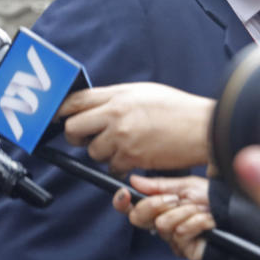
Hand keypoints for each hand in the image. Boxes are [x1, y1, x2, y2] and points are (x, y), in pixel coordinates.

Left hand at [57, 83, 214, 173]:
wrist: (205, 128)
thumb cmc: (178, 110)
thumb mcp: (142, 93)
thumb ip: (115, 98)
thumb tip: (93, 106)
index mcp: (117, 95)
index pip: (75, 101)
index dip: (59, 110)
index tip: (54, 117)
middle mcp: (115, 114)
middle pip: (72, 127)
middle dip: (75, 136)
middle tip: (85, 138)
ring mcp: (122, 136)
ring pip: (92, 151)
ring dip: (102, 153)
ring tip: (122, 146)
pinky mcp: (131, 157)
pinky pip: (111, 167)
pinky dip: (119, 167)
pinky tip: (133, 158)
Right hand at [112, 174, 212, 259]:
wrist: (238, 214)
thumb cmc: (215, 199)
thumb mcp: (186, 186)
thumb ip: (159, 185)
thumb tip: (133, 180)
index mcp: (160, 207)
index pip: (131, 208)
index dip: (122, 202)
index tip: (124, 193)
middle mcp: (162, 223)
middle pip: (138, 218)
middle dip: (155, 204)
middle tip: (176, 199)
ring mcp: (173, 239)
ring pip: (161, 224)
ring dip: (184, 213)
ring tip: (201, 210)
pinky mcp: (185, 250)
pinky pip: (180, 234)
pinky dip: (195, 222)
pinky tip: (208, 221)